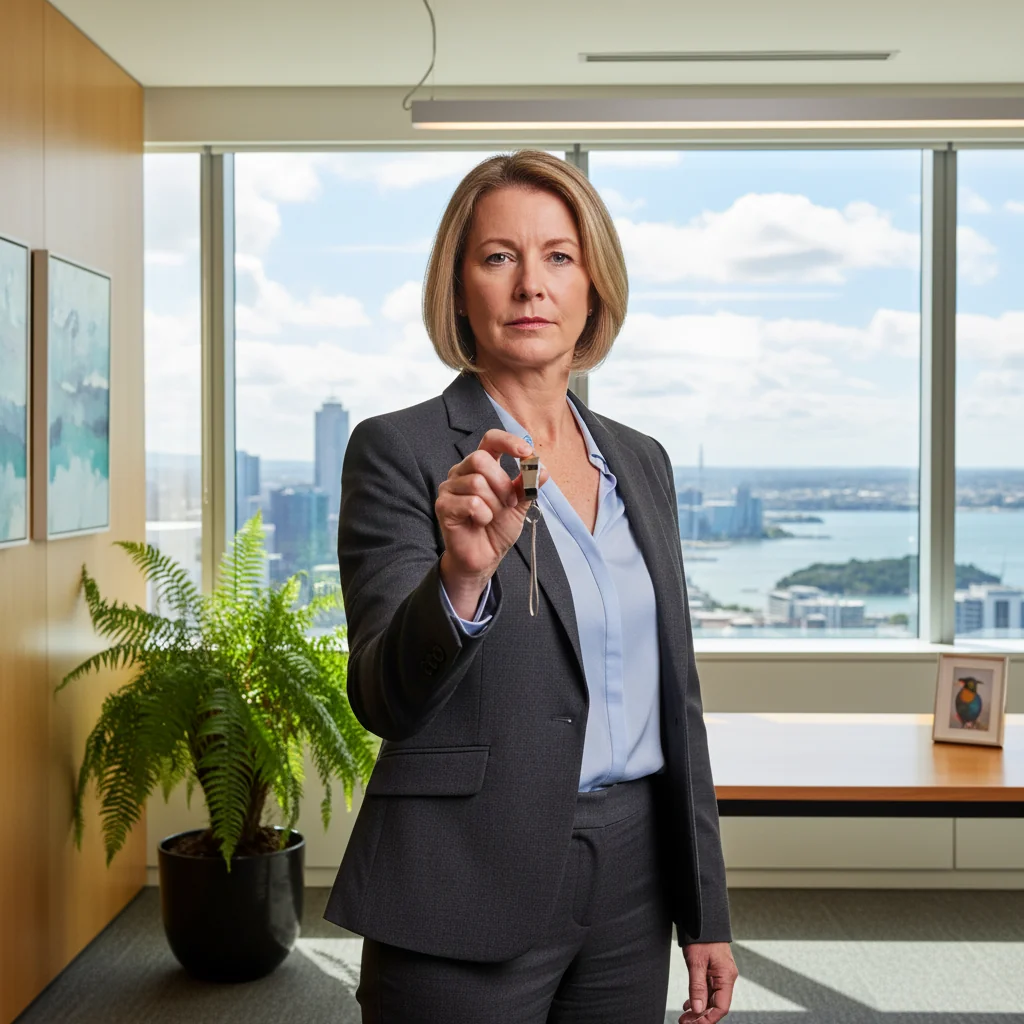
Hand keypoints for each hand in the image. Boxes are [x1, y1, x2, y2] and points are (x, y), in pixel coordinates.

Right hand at [436, 429, 548, 616]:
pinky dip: (483, 515)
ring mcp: (449, 488)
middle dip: (502, 483)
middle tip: (510, 503)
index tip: (525, 452)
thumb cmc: (497, 528)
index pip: (490, 440)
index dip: (507, 441)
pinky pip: (470, 502)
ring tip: (493, 516)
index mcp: (480, 466)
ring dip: (494, 503)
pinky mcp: (443, 506)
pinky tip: (481, 522)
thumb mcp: (519, 505)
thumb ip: (527, 486)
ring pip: (476, 482)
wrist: (484, 557)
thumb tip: (543, 471)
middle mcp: (462, 472)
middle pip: (480, 458)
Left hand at [679, 942, 737, 1022]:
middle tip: (684, 1022)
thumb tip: (698, 1010)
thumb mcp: (696, 962)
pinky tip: (689, 1003)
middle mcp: (726, 977)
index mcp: (726, 976)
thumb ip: (697, 987)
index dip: (707, 1019)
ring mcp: (721, 973)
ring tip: (685, 1016)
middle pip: (716, 1004)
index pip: (721, 1007)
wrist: (702, 917)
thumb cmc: (702, 936)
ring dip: (699, 1008)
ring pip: (711, 998)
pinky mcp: (714, 969)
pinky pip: (709, 988)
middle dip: (701, 1016)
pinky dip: (699, 997)